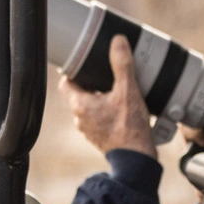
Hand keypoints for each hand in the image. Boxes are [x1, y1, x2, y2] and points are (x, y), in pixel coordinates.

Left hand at [58, 34, 154, 156]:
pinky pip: (100, 118)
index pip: (66, 82)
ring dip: (101, 97)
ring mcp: (90, 130)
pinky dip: (108, 110)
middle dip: (92, 82)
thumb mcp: (128, 91)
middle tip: (106, 71)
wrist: (137, 161)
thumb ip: (122, 65)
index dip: (74, 70)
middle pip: (80, 93)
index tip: (85, 62)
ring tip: (118, 88)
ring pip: (91, 106)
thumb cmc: (130, 129)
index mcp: (80, 105)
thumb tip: (117, 42)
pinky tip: (124, 106)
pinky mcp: (101, 137)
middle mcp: (80, 119)